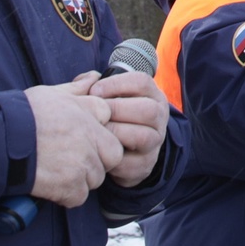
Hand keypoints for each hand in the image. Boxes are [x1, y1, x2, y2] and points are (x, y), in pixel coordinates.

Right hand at [25, 72, 122, 206]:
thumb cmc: (22, 114)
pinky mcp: (71, 186)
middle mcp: (92, 138)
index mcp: (92, 113)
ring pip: (95, 178)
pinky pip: (79, 196)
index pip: (113, 127)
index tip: (80, 139)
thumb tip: (94, 77)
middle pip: (112, 156)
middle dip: (98, 160)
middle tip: (73, 159)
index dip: (97, 136)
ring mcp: (83, 163)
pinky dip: (67, 195)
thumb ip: (77, 88)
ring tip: (56, 170)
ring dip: (80, 178)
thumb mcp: (52, 93)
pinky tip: (51, 184)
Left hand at [91, 68, 169, 186]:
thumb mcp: (109, 97)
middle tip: (96, 114)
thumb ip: (96, 86)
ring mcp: (155, 141)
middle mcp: (159, 116)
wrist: (126, 150)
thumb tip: (84, 81)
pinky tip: (99, 153)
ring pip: (144, 136)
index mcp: (152, 95)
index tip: (94, 91)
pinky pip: (132, 163)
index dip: (116, 84)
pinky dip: (113, 159)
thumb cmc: (113, 117)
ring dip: (116, 134)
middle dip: (116, 110)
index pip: (142, 82)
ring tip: (96, 133)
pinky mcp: (146, 164)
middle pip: (148, 110)